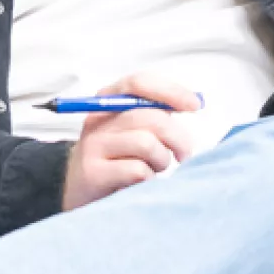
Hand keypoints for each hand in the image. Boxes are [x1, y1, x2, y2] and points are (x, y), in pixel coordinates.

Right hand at [61, 73, 201, 209]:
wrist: (79, 190)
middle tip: (184, 154)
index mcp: (107, 100)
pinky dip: (149, 177)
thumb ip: (155, 112)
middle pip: (150, 117)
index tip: (195, 105)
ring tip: (157, 167)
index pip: (139, 83)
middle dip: (178, 138)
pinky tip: (142, 182)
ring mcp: (93, 145)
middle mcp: (97, 119)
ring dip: (162, 160)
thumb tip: (193, 102)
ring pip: (146, 144)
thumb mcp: (130, 128)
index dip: (171, 91)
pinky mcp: (93, 173)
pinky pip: (138, 170)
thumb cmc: (117, 156)